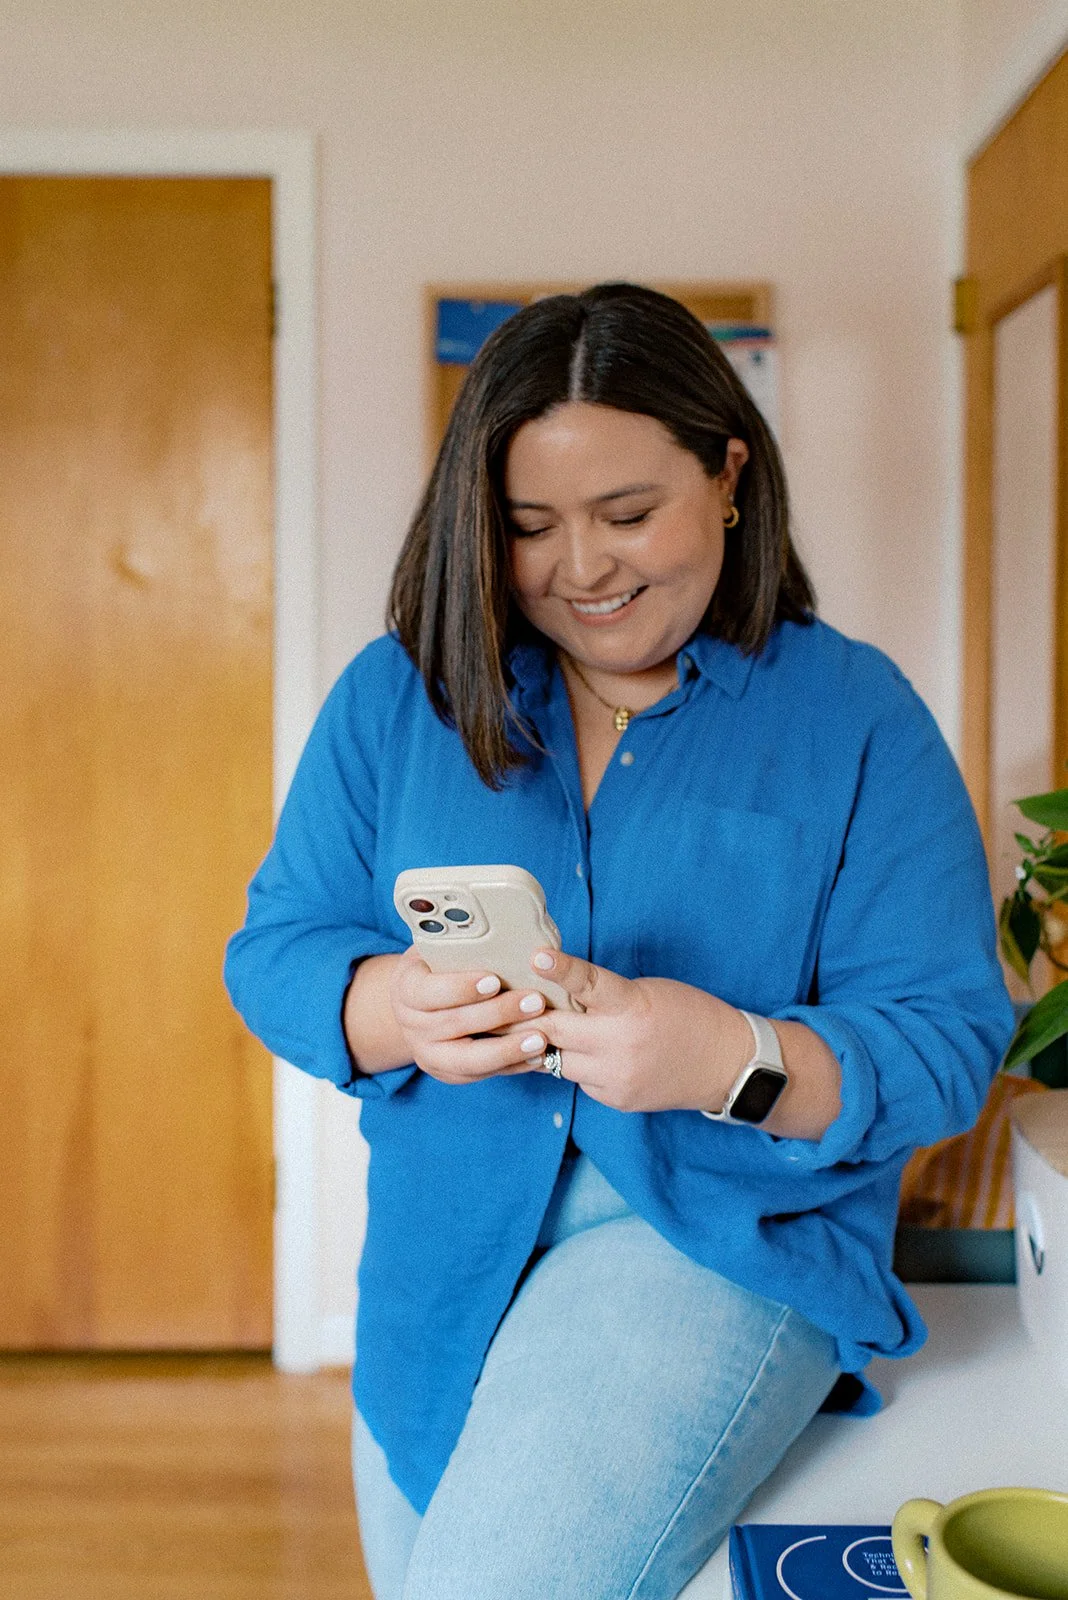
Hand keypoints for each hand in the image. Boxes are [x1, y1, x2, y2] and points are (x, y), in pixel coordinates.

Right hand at [387, 945, 552, 1085]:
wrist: (420, 1004)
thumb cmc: (440, 965)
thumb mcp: (439, 947)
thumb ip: (461, 941)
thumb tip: (499, 923)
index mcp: (406, 989)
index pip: (428, 991)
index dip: (461, 988)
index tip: (495, 980)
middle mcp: (410, 1025)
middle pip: (453, 1024)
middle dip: (498, 1014)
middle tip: (535, 1002)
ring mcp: (427, 1054)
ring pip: (467, 1060)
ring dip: (507, 1050)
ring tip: (541, 1038)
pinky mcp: (447, 1073)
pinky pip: (481, 1075)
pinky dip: (511, 1067)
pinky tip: (538, 1056)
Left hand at [521, 949, 751, 1112]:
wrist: (726, 1066)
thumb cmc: (688, 1016)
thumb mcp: (647, 992)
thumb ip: (605, 996)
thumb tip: (559, 996)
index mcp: (632, 1007)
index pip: (588, 984)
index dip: (560, 969)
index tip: (536, 956)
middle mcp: (620, 1045)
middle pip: (554, 1030)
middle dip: (528, 1018)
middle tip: (504, 1006)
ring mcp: (616, 1078)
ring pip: (557, 1061)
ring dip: (548, 1045)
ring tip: (539, 1031)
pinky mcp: (616, 1100)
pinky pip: (579, 1081)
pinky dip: (577, 1065)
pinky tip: (589, 1056)